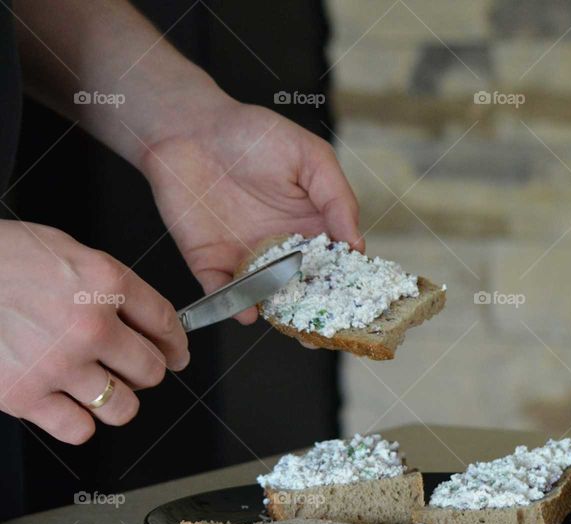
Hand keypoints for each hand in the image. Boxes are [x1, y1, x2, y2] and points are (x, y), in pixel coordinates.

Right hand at [0, 221, 188, 443]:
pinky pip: (79, 428)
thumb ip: (103, 282)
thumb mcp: (60, 248)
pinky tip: (67, 405)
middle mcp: (90, 325)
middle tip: (132, 369)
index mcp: (104, 281)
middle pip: (151, 369)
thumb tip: (136, 312)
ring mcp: (59, 364)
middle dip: (147, 370)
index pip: (165, 321)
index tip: (177, 353)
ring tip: (101, 388)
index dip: (176, 343)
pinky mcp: (24, 396)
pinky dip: (79, 422)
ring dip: (118, 400)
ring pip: (123, 406)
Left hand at [140, 99, 361, 323]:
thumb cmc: (254, 134)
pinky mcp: (210, 261)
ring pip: (268, 296)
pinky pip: (224, 291)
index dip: (348, 281)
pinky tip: (247, 311)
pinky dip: (234, 304)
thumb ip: (337, 198)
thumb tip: (357, 244)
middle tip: (328, 327)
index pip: (336, 262)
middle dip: (317, 309)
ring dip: (280, 312)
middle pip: (306, 288)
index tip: (360, 299)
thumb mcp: (311, 157)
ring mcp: (247, 257)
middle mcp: (282, 247)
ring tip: (292, 326)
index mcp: (311, 224)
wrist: (190, 127)